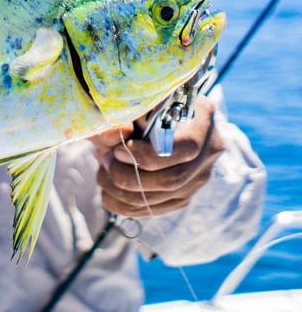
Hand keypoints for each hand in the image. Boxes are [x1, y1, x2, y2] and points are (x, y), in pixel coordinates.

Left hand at [89, 96, 224, 217]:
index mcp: (202, 116)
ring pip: (162, 197)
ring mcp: (198, 175)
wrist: (145, 116)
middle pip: (173, 178)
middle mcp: (209, 148)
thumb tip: (118, 131)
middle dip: (129, 176)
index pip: (186, 147)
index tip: (118, 150)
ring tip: (102, 172)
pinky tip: (107, 190)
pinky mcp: (183, 195)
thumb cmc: (137, 104)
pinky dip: (124, 204)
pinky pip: (155, 209)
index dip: (148, 155)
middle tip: (105, 160)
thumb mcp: (128, 102)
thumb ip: (119, 115)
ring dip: (122, 191)